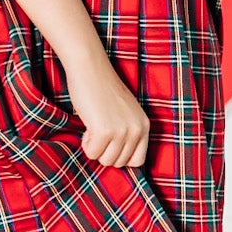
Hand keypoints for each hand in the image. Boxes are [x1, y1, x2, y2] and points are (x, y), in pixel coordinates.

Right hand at [63, 51, 150, 167]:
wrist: (90, 69)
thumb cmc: (102, 89)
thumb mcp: (125, 113)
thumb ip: (127, 133)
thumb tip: (119, 161)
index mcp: (144, 125)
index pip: (138, 161)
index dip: (121, 157)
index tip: (110, 145)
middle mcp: (137, 130)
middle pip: (119, 163)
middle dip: (105, 151)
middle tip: (99, 130)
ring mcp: (122, 131)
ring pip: (105, 161)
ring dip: (95, 148)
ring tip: (94, 127)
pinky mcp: (104, 131)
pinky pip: (92, 153)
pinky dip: (86, 143)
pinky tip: (88, 125)